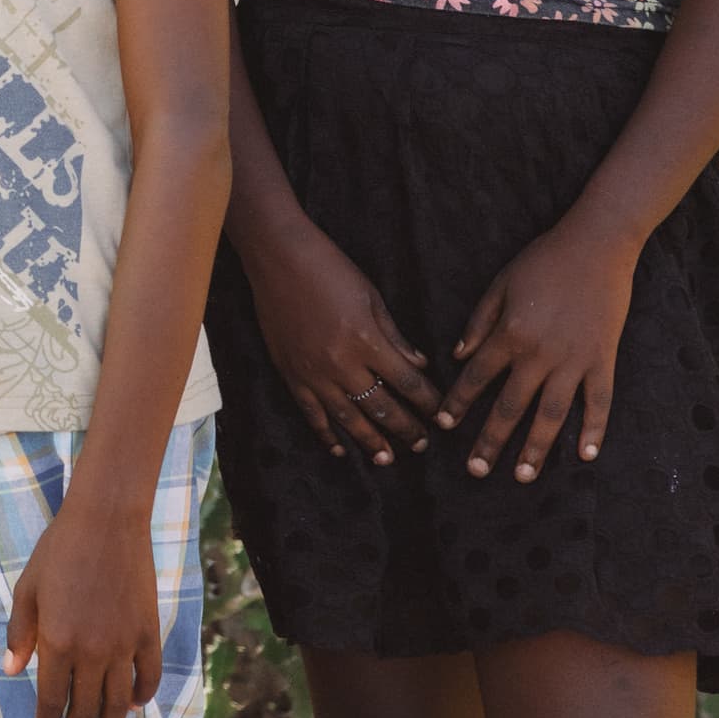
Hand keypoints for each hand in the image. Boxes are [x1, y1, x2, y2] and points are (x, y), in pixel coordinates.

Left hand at [3, 497, 162, 717]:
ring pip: (118, 701)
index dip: (47, 715)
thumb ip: (20, 633)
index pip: (51, 695)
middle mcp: (92, 651)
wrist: (106, 524)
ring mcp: (124, 645)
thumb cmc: (59, 552)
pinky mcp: (148, 634)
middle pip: (86, 706)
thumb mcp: (27, 590)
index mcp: (56, 642)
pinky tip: (134, 705)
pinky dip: (142, 696)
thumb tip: (11, 671)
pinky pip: (148, 677)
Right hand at [235, 211, 435, 462]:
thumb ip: (395, 336)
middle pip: (381, 407)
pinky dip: (325, 434)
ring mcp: (313, 372)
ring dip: (370, 441)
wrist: (277, 258)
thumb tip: (419, 365)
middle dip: (405, 429)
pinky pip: (311, 413)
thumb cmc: (330, 269)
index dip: (427, 403)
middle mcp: (342, 363)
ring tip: (387, 459)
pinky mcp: (290, 373)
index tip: (441, 416)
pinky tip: (339, 450)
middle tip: (422, 445)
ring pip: (347, 418)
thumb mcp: (372, 297)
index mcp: (367, 341)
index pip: (407, 383)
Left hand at [442, 220, 638, 482]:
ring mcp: (575, 361)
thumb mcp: (500, 285)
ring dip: (536, 448)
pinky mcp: (603, 360)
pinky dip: (593, 430)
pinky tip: (584, 456)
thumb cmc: (542, 261)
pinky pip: (598, 402)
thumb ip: (479, 323)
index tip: (444, 426)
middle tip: (476, 472)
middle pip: (510, 407)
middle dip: (491, 441)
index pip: (476, 377)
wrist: (596, 246)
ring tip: (523, 476)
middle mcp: (539, 355)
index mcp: (509, 335)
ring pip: (552, 415)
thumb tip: (458, 355)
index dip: (458, 402)